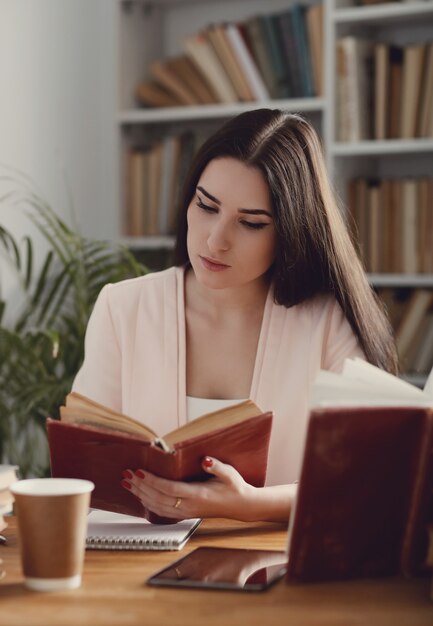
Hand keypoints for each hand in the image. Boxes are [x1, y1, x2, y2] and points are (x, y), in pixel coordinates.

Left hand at [121, 457, 258, 521]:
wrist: (241, 506)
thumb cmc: (235, 487)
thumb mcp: (230, 474)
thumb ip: (217, 467)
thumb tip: (206, 460)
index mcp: (198, 495)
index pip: (169, 489)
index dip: (152, 481)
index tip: (139, 472)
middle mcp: (189, 506)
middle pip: (158, 498)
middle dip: (140, 486)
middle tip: (126, 474)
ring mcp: (186, 512)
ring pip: (157, 506)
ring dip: (140, 494)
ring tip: (127, 483)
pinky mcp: (185, 514)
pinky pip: (161, 511)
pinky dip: (147, 503)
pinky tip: (140, 495)